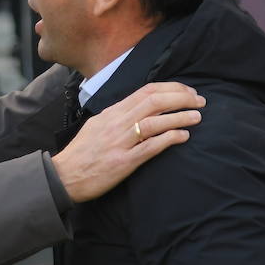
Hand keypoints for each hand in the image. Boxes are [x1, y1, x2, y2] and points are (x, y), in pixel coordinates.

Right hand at [50, 81, 204, 202]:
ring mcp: (120, 142)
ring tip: (197, 117)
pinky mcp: (123, 162)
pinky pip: (150, 147)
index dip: (171, 88)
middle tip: (200, 101)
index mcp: (112, 112)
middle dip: (181, 98)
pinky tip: (183, 137)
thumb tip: (139, 108)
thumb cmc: (82, 152)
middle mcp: (117, 123)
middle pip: (154, 101)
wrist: (64, 176)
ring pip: (155, 122)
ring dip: (180, 117)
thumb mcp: (97, 125)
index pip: (145, 91)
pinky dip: (169, 139)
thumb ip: (118, 116)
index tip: (187, 91)